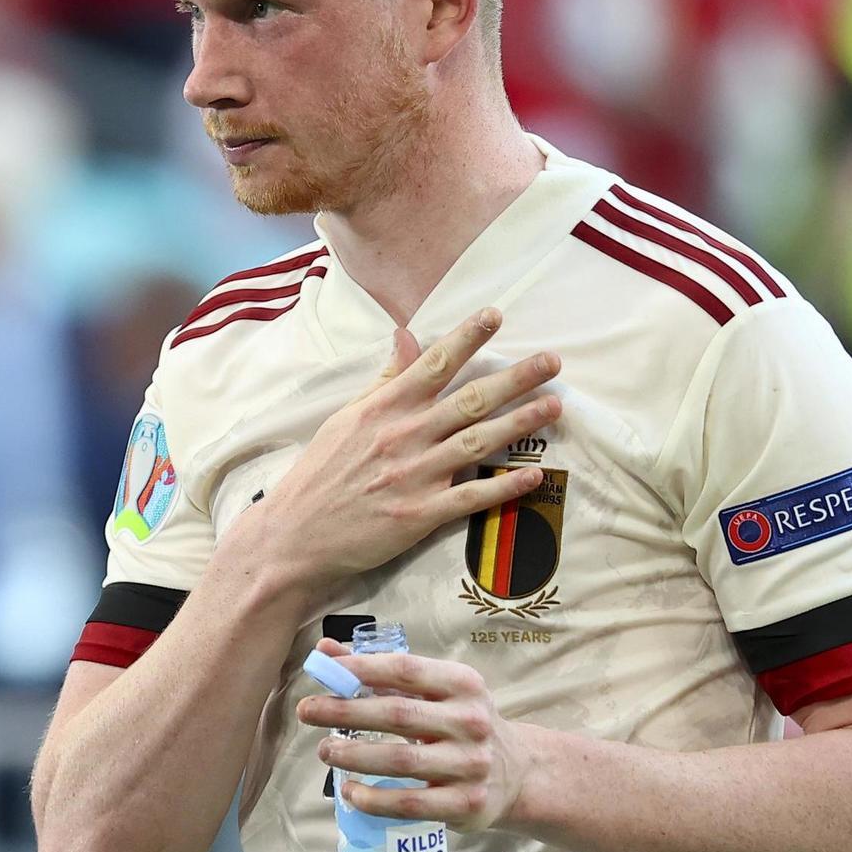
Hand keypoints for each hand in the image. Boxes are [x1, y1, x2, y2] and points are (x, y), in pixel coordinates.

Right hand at [230, 307, 561, 594]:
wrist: (297, 535)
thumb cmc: (321, 474)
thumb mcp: (346, 417)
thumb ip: (385, 379)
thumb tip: (406, 335)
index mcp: (383, 409)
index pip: (432, 365)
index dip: (467, 338)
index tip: (496, 315)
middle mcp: (402, 437)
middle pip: (469, 400)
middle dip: (515, 378)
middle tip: (552, 361)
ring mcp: (414, 477)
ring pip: (478, 443)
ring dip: (520, 424)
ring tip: (555, 406)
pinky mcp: (420, 515)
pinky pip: (471, 497)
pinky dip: (504, 486)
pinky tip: (533, 476)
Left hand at [296, 638, 529, 833]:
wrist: (518, 774)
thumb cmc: (462, 723)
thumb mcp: (436, 691)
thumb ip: (382, 672)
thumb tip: (325, 651)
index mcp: (463, 684)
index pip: (405, 669)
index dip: (361, 668)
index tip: (324, 671)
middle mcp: (470, 721)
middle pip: (397, 714)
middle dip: (345, 712)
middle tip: (307, 711)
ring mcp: (470, 765)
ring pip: (400, 761)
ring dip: (354, 756)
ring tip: (325, 751)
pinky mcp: (465, 804)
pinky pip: (410, 803)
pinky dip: (374, 799)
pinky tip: (350, 791)